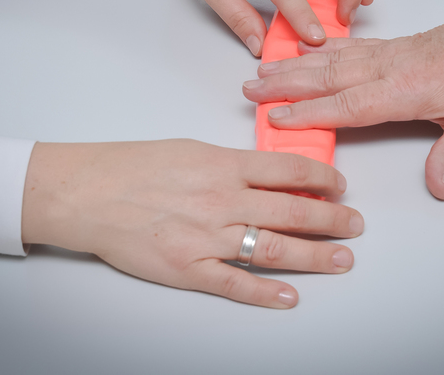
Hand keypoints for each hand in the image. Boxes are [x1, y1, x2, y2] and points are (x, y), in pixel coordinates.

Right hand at [21, 139, 363, 307]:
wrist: (88, 192)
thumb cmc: (133, 166)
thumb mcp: (190, 148)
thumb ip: (231, 163)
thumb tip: (269, 174)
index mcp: (223, 165)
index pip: (288, 169)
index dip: (322, 177)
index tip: (340, 185)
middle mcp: (222, 200)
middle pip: (292, 210)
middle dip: (331, 219)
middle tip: (355, 224)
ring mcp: (207, 237)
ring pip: (274, 248)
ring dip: (314, 255)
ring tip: (341, 259)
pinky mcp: (189, 268)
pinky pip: (236, 283)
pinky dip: (266, 293)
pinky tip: (290, 296)